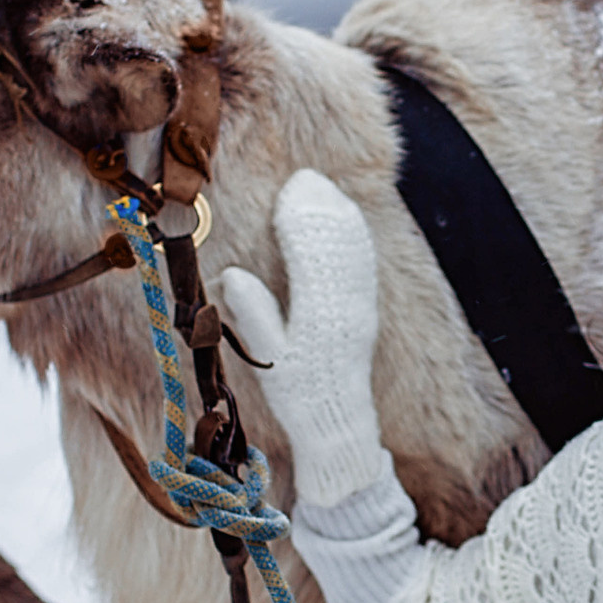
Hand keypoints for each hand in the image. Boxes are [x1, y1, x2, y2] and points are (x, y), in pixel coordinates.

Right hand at [217, 169, 391, 507]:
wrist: (339, 423)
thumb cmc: (296, 394)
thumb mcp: (268, 361)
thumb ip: (254, 316)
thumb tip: (234, 274)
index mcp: (317, 317)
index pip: (311, 256)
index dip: (300, 221)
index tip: (288, 193)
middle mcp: (345, 307)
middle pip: (336, 245)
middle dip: (321, 208)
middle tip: (306, 178)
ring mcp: (360, 307)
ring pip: (354, 250)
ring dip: (340, 216)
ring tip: (324, 189)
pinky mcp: (367, 310)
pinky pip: (363, 263)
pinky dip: (354, 235)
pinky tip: (345, 217)